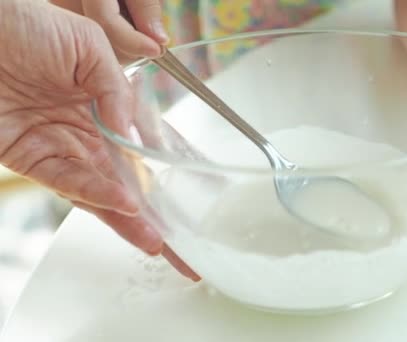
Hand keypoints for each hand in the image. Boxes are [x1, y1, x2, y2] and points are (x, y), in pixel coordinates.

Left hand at [0, 0, 197, 280]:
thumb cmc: (27, 25)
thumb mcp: (88, 45)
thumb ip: (116, 89)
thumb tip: (130, 132)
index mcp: (105, 106)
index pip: (144, 147)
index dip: (168, 173)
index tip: (192, 196)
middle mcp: (87, 132)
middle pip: (127, 181)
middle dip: (154, 214)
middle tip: (178, 243)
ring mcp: (62, 148)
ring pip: (102, 192)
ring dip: (129, 218)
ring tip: (157, 239)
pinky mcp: (32, 158)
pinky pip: (69, 182)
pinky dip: (98, 194)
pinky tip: (124, 204)